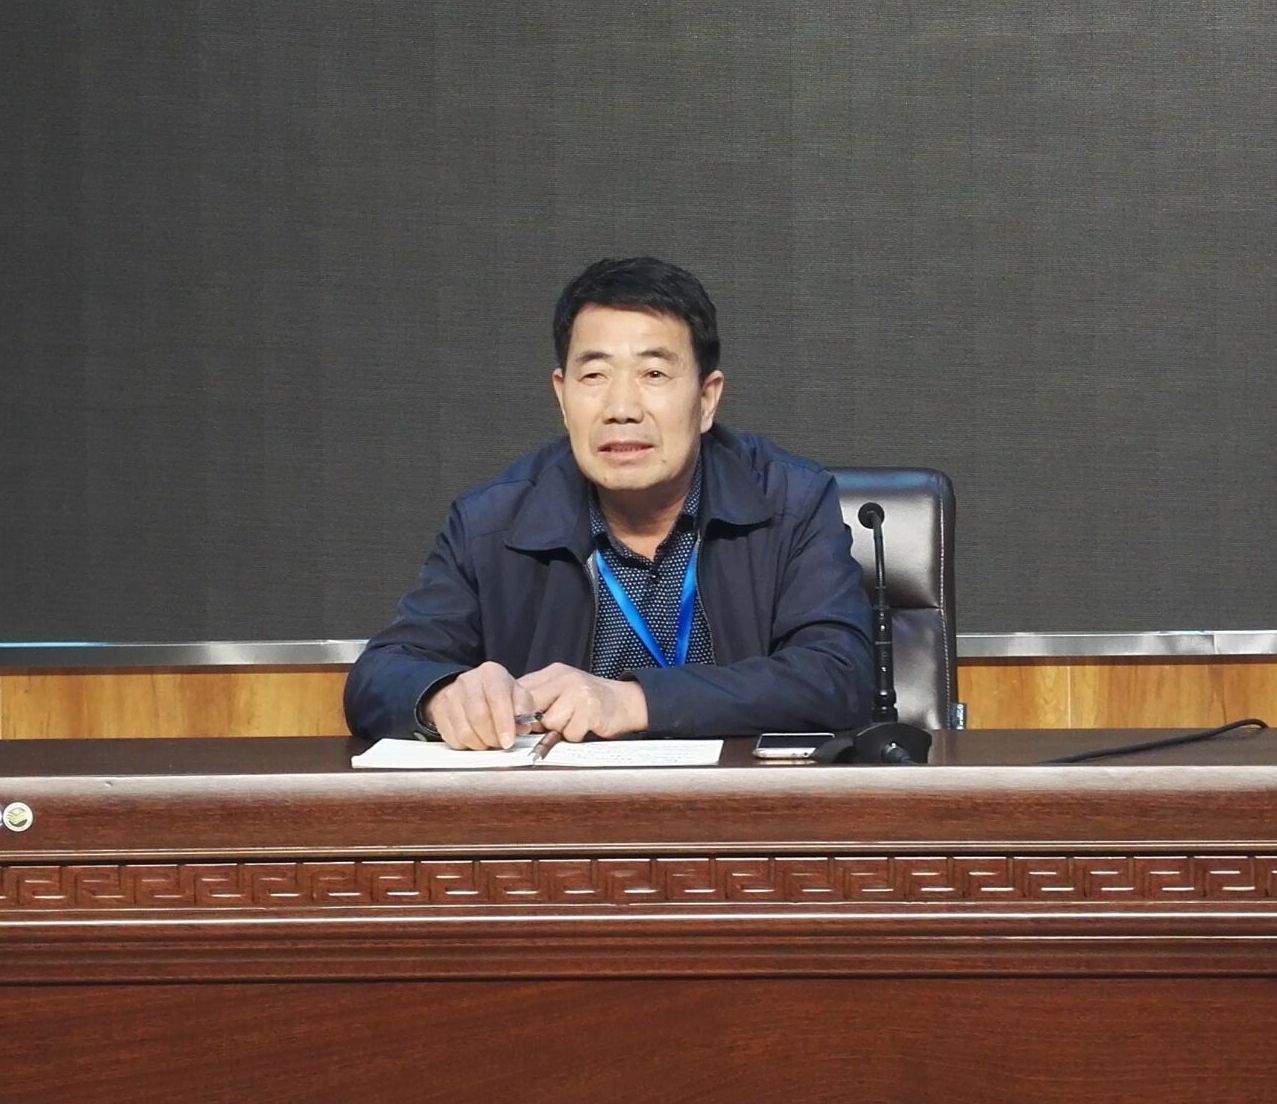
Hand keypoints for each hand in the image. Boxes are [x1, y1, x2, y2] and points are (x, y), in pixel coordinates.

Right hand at [423, 662, 539, 749]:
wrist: (469, 692)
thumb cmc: (498, 695)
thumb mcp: (517, 695)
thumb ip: (524, 709)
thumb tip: (522, 726)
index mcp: (491, 673)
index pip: (497, 697)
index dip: (504, 723)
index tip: (508, 742)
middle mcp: (468, 681)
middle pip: (479, 717)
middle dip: (493, 737)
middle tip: (500, 743)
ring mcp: (450, 696)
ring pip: (465, 731)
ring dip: (480, 744)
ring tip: (489, 740)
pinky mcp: (439, 712)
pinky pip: (453, 738)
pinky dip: (467, 745)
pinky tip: (475, 738)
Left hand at [517, 663, 647, 742]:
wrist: (627, 702)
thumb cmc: (591, 701)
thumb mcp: (563, 690)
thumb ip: (540, 698)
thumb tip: (514, 718)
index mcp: (554, 673)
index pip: (521, 690)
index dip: (518, 711)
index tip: (522, 723)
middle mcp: (565, 679)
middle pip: (533, 707)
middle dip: (538, 722)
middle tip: (552, 724)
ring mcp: (578, 693)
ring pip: (551, 722)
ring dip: (561, 730)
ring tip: (574, 722)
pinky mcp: (590, 710)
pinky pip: (570, 732)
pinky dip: (576, 736)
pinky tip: (585, 726)